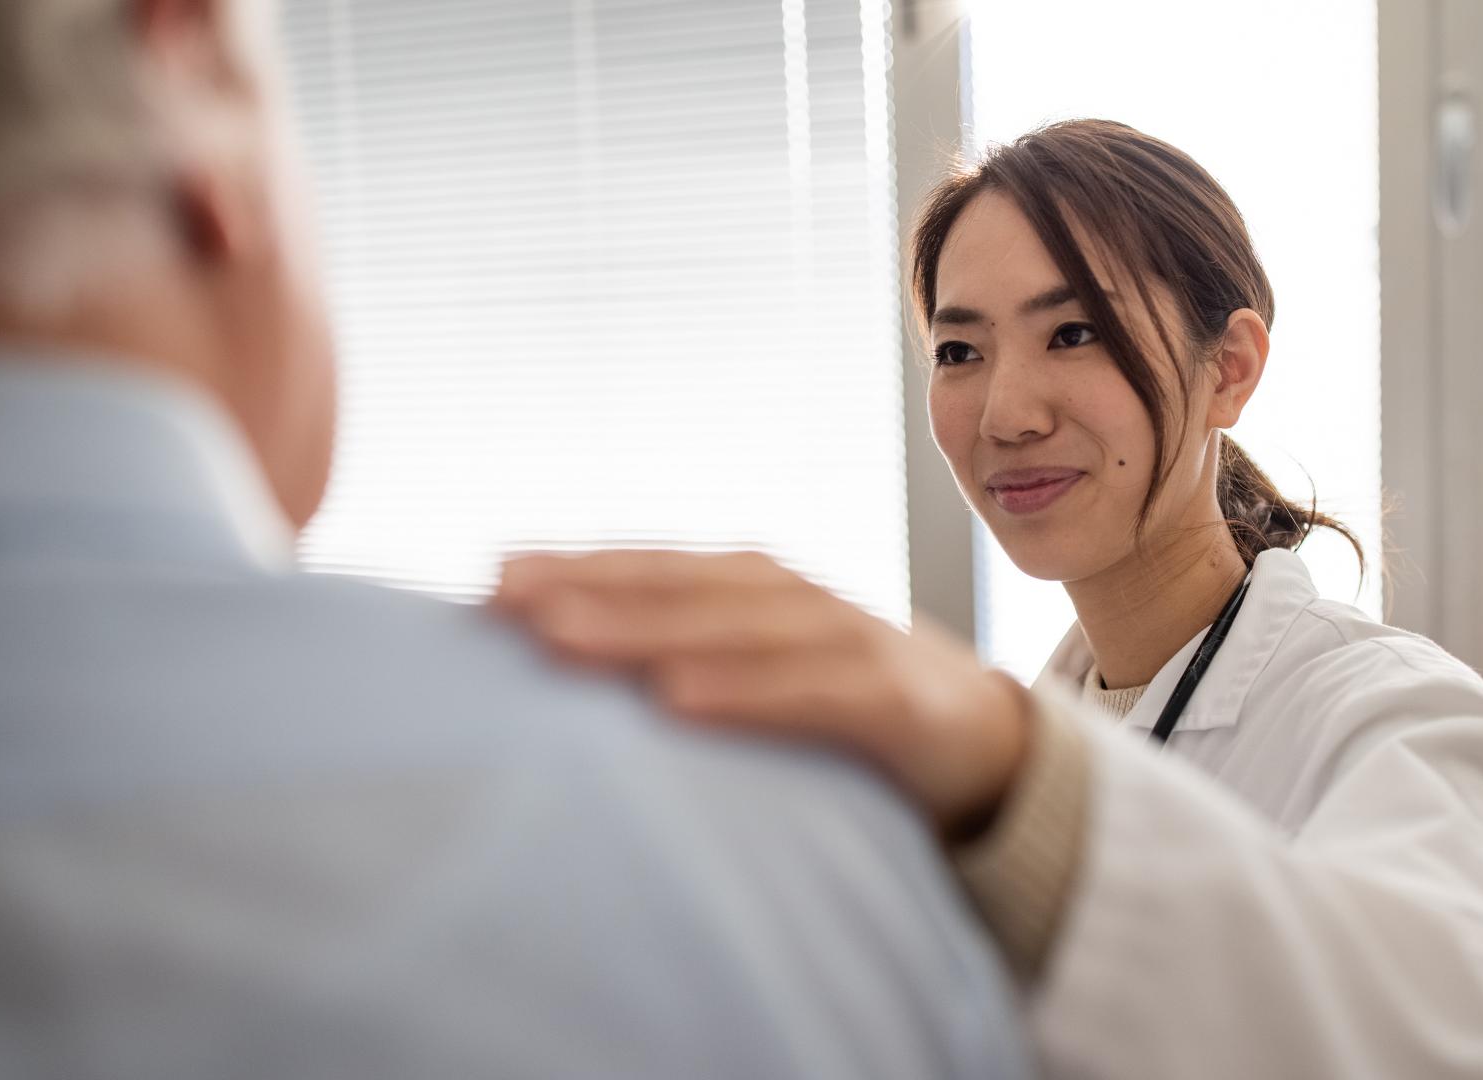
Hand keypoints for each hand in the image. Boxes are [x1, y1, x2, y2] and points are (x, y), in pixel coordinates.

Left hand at [492, 550, 1031, 836]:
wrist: (994, 749)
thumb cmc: (851, 712)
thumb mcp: (768, 677)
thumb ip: (691, 664)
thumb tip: (566, 672)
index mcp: (758, 589)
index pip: (656, 569)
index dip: (577, 567)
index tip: (488, 583)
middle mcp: (797, 599)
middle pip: (682, 586)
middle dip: (589, 588)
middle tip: (502, 602)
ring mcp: (850, 641)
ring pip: (736, 625)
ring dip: (644, 628)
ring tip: (559, 641)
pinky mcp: (895, 701)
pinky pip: (813, 693)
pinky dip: (747, 692)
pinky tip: (678, 703)